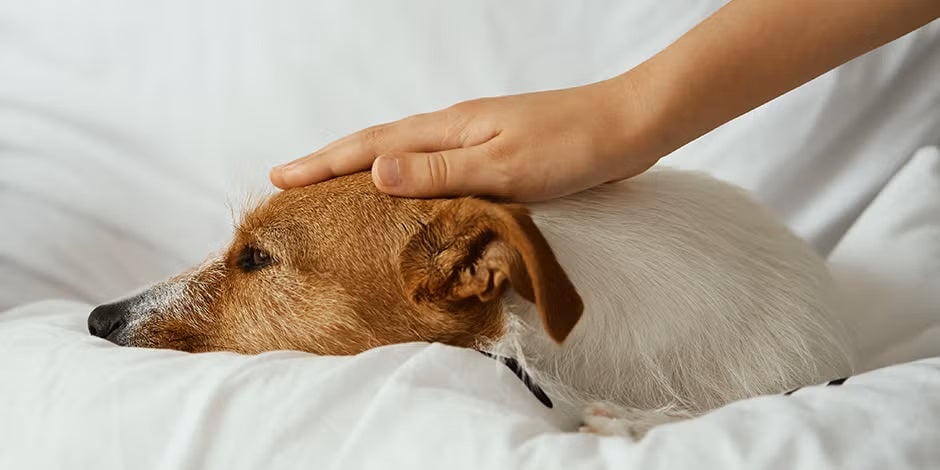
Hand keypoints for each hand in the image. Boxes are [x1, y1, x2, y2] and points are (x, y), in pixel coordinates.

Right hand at [270, 77, 661, 201]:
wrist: (627, 126)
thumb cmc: (572, 147)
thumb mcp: (503, 167)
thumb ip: (439, 173)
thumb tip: (371, 174)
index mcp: (449, 130)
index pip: (371, 148)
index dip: (324, 164)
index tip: (281, 176)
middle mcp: (455, 130)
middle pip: (379, 145)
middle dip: (332, 163)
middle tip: (290, 180)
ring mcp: (475, 138)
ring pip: (405, 154)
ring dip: (365, 168)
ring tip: (334, 187)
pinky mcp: (496, 153)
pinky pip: (434, 165)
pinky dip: (407, 177)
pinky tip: (409, 192)